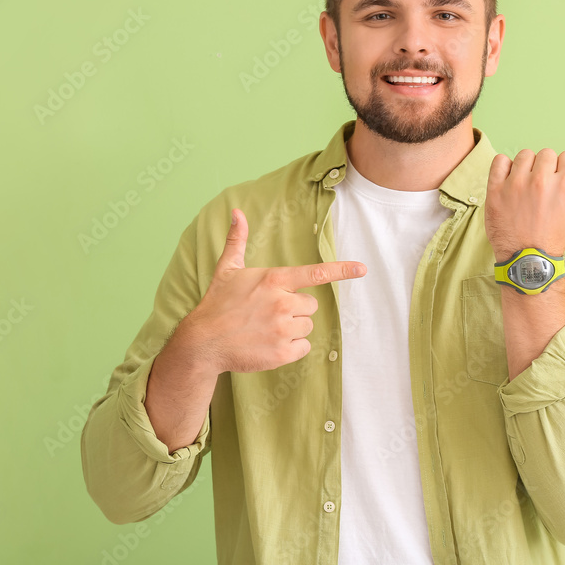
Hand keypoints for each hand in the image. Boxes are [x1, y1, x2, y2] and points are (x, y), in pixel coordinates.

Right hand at [173, 208, 366, 374]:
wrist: (203, 342)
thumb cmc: (217, 303)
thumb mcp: (227, 269)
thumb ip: (237, 240)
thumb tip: (237, 212)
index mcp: (273, 280)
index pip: (315, 273)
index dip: (341, 270)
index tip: (362, 269)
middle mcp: (281, 303)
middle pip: (312, 305)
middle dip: (296, 309)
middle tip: (270, 313)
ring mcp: (282, 329)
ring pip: (307, 326)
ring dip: (293, 329)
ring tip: (266, 329)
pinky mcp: (281, 352)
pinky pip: (304, 347)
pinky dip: (291, 348)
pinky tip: (269, 344)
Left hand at [485, 148, 564, 259]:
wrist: (528, 258)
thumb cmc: (556, 237)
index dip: (563, 169)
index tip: (557, 181)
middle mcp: (542, 180)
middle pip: (546, 154)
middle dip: (546, 167)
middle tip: (542, 185)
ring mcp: (517, 184)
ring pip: (524, 155)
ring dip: (526, 166)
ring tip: (525, 184)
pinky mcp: (496, 190)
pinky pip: (500, 160)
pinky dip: (504, 166)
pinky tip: (509, 179)